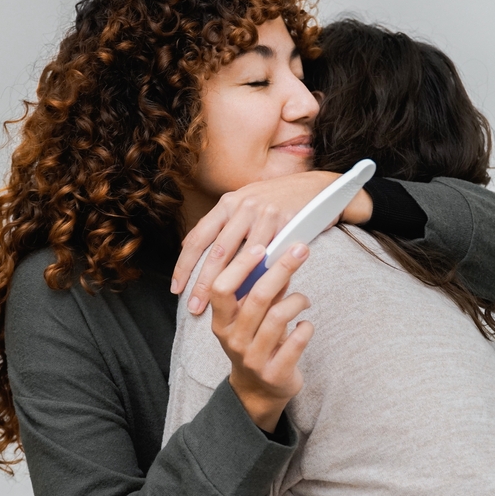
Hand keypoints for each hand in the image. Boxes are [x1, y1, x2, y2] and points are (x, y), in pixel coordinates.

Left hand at [172, 170, 372, 313]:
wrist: (318, 188)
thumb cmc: (279, 202)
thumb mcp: (247, 206)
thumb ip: (227, 227)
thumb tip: (200, 254)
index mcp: (227, 203)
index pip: (198, 237)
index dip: (184, 265)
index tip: (176, 288)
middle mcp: (242, 205)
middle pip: (216, 250)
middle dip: (202, 282)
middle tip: (194, 306)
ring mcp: (264, 213)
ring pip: (242, 256)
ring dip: (231, 286)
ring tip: (223, 308)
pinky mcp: (286, 222)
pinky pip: (270, 255)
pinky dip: (260, 278)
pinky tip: (254, 296)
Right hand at [208, 241, 313, 432]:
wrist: (257, 391)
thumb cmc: (255, 343)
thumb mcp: (251, 317)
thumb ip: (261, 290)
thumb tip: (278, 254)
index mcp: (221, 321)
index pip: (222, 287)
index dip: (241, 266)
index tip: (262, 247)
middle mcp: (233, 339)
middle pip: (256, 297)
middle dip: (281, 269)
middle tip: (301, 250)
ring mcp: (253, 358)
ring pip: (278, 317)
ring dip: (298, 301)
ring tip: (305, 300)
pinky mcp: (275, 373)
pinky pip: (296, 342)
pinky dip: (306, 327)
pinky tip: (305, 325)